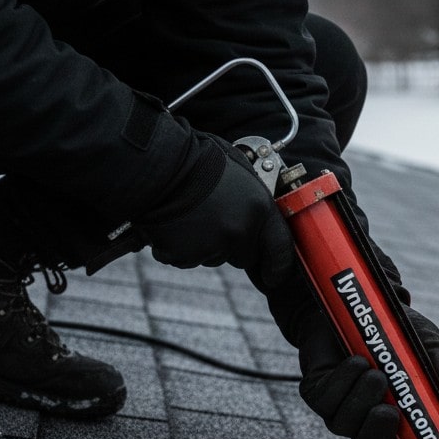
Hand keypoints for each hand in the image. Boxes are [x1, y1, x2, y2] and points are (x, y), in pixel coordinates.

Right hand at [137, 136, 295, 289]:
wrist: (158, 162)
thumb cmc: (199, 160)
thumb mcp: (242, 173)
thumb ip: (254, 202)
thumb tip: (259, 220)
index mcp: (259, 209)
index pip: (281, 249)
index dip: (278, 267)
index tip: (273, 277)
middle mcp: (240, 231)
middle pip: (243, 257)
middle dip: (232, 247)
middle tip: (213, 221)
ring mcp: (211, 246)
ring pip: (212, 258)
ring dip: (203, 246)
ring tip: (189, 217)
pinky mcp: (184, 255)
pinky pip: (183, 260)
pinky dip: (177, 248)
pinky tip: (172, 224)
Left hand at [299, 304, 438, 438]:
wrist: (356, 307)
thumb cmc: (395, 331)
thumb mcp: (424, 341)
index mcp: (396, 418)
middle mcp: (365, 419)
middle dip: (377, 433)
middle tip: (389, 411)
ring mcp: (339, 408)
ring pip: (344, 424)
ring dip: (361, 400)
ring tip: (374, 372)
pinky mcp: (318, 392)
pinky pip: (326, 400)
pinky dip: (343, 382)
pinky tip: (356, 362)